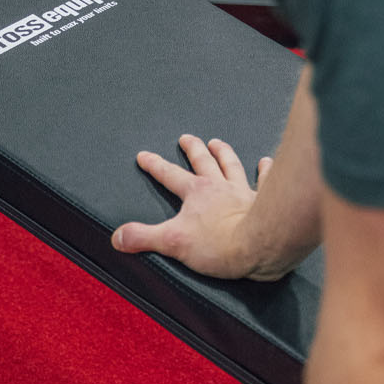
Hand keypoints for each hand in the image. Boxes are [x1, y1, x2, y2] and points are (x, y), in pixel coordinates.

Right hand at [112, 134, 274, 279]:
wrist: (260, 245)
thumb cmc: (220, 244)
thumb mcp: (172, 242)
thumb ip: (143, 237)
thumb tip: (119, 237)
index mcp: (196, 193)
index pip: (169, 175)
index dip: (155, 165)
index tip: (144, 155)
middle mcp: (219, 186)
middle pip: (203, 162)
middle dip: (192, 149)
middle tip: (186, 138)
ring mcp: (242, 192)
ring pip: (231, 165)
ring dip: (223, 153)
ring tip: (217, 143)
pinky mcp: (262, 202)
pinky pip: (263, 181)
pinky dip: (264, 171)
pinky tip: (264, 162)